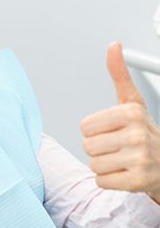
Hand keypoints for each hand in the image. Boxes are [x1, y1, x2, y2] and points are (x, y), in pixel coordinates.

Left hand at [80, 42, 159, 202]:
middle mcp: (137, 134)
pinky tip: (124, 173)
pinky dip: (109, 180)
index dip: (95, 130)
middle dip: (99, 148)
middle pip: (87, 146)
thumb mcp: (132, 101)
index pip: (85, 126)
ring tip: (121, 159)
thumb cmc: (143, 131)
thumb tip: (113, 46)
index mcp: (131, 112)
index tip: (113, 130)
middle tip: (118, 146)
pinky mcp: (138, 182)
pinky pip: (101, 181)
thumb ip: (119, 74)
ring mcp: (139, 159)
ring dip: (103, 164)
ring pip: (93, 164)